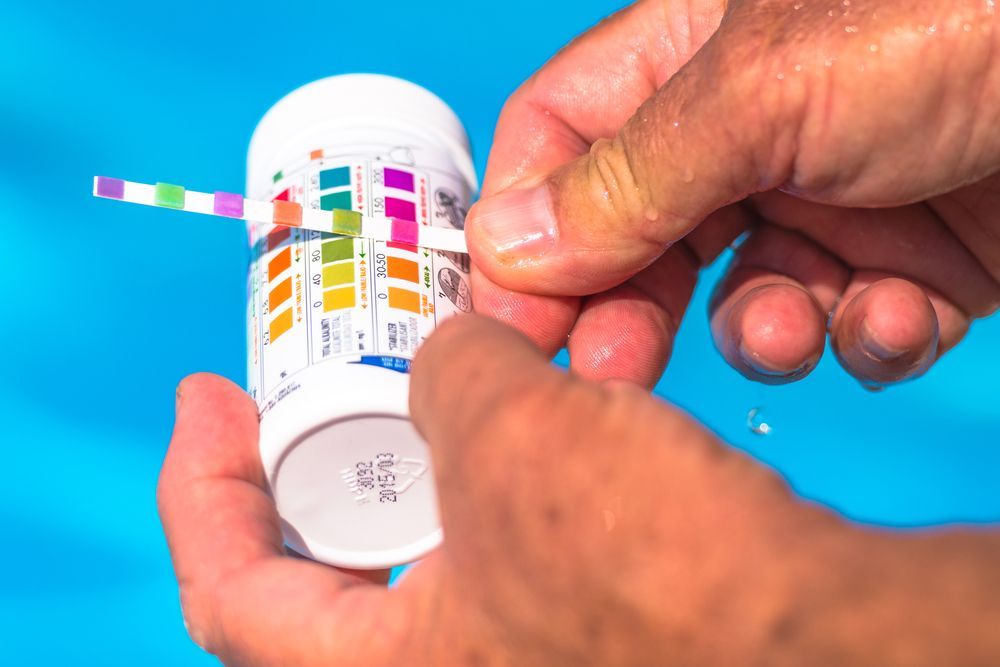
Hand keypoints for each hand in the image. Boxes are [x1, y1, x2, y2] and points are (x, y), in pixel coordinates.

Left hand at [159, 316, 999, 664]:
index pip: (232, 593)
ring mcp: (514, 659)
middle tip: (317, 381)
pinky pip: (497, 550)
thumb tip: (447, 351)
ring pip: (419, 554)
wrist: (828, 637)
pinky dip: (493, 479)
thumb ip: (452, 370)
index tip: (208, 399)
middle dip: (313, 464)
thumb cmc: (665, 575)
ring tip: (433, 379)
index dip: (200, 487)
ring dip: (416, 461)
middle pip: (319, 571)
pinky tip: (531, 415)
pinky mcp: (579, 633)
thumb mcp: (519, 434)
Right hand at [466, 0, 999, 388]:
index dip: (524, 225)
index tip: (506, 315)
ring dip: (757, 326)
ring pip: (740, 293)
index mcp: (693, 53)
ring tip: (792, 327)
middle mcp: (753, 127)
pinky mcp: (914, 258)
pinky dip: (865, 335)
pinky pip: (848, 322)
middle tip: (608, 369)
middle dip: (626, 304)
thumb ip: (631, 176)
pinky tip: (898, 316)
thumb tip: (508, 242)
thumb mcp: (767, 87)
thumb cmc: (970, 11)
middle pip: (638, 233)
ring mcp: (833, 194)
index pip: (561, 141)